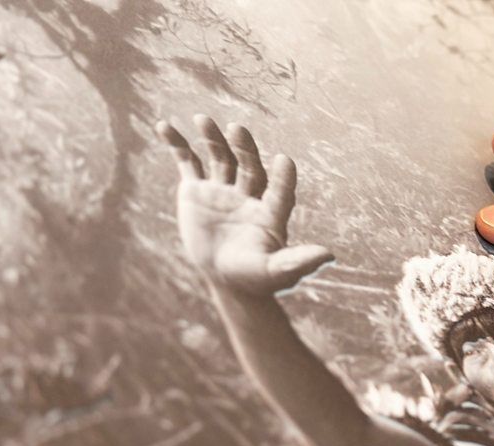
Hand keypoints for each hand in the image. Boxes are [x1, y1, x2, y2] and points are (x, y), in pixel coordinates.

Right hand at [157, 115, 331, 295]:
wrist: (227, 278)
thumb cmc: (257, 277)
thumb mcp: (278, 271)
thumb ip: (299, 261)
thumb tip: (329, 256)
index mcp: (271, 210)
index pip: (280, 190)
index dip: (284, 177)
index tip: (285, 161)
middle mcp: (249, 194)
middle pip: (249, 166)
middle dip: (244, 148)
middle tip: (238, 129)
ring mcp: (222, 189)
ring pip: (219, 158)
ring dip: (212, 139)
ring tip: (203, 119)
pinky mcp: (197, 190)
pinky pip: (187, 163)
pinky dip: (177, 144)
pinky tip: (164, 126)